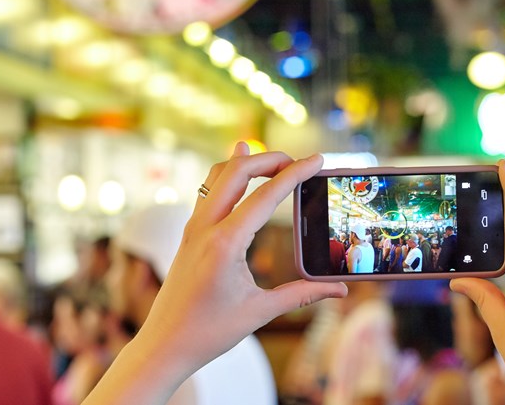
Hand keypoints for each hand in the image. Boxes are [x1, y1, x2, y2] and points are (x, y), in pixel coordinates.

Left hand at [85, 144, 347, 403]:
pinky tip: (238, 171)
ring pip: (217, 175)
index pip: (266, 196)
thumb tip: (340, 289)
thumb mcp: (260, 312)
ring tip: (274, 161)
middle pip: (237, 171)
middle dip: (270, 159)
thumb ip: (303, 294)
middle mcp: (205, 228)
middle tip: (298, 161)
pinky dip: (228, 175)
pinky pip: (208, 191)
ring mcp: (192, 228)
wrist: (164, 345)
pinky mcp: (189, 234)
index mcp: (225, 244)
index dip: (295, 174)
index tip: (317, 159)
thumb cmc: (209, 332)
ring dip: (247, 163)